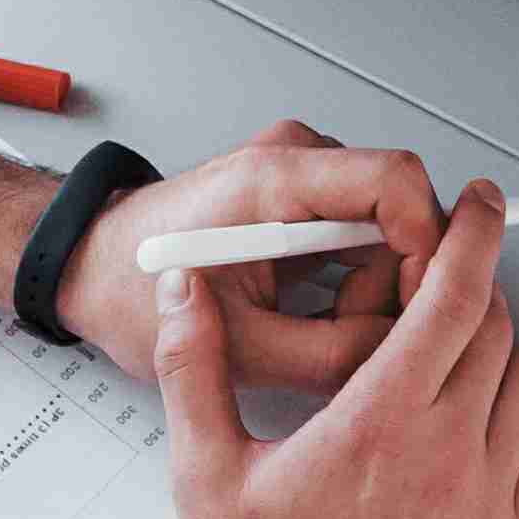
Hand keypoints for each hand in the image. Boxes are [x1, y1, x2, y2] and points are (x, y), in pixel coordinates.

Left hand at [56, 121, 445, 391]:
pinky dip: (357, 282)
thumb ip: (334, 354)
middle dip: (397, 281)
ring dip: (376, 288)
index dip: (427, 244)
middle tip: (358, 334)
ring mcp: (300, 175)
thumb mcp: (241, 348)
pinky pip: (364, 236)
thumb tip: (404, 359)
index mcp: (273, 178)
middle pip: (402, 210)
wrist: (91, 269)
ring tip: (324, 328)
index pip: (395, 180)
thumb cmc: (135, 292)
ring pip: (388, 230)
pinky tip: (320, 313)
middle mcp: (295, 160)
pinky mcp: (301, 197)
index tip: (420, 303)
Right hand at [154, 182, 518, 518]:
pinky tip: (472, 432)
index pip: (454, 296)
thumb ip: (194, 368)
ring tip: (449, 362)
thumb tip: (180, 293)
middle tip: (434, 288)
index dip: (472, 234)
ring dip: (499, 356)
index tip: (474, 205)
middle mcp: (446, 453)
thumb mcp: (204, 474)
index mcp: (378, 422)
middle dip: (471, 290)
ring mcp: (485, 501)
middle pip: (498, 328)